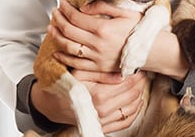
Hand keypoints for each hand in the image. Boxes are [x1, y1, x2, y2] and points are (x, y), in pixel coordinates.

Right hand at [30, 70, 146, 132]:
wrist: (52, 105)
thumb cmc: (66, 85)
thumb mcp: (80, 73)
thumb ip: (102, 72)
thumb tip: (123, 74)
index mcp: (97, 96)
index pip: (127, 83)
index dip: (136, 73)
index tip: (139, 66)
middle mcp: (102, 111)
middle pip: (133, 94)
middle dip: (140, 82)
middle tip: (142, 73)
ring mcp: (103, 121)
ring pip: (132, 107)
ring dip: (140, 94)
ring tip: (140, 84)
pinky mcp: (104, 127)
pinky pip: (126, 121)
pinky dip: (135, 110)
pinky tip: (137, 100)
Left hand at [49, 0, 141, 72]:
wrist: (152, 51)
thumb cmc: (140, 31)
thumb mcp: (126, 13)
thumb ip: (104, 7)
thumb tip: (84, 8)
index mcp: (104, 28)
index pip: (77, 17)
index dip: (66, 10)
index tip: (63, 5)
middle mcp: (97, 44)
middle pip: (69, 31)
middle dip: (58, 20)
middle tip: (54, 13)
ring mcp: (96, 57)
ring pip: (68, 47)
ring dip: (57, 37)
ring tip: (52, 29)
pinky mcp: (98, 68)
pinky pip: (75, 64)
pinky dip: (63, 58)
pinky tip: (57, 51)